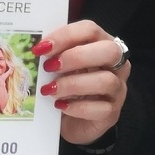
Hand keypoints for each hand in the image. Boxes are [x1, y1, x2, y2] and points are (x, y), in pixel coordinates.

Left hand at [37, 21, 128, 145]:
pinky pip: (100, 108)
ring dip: (72, 84)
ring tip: (50, 90)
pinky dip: (77, 107)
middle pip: (109, 51)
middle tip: (50, 67)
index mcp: (102, 46)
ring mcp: (118, 90)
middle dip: (76, 57)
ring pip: (106, 80)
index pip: (91, 30)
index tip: (42, 48)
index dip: (66, 35)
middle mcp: (116, 65)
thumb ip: (54, 56)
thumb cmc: (67, 89)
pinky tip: (60, 106)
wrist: (74, 123)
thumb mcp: (61, 69)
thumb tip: (36, 50)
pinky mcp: (112, 113)